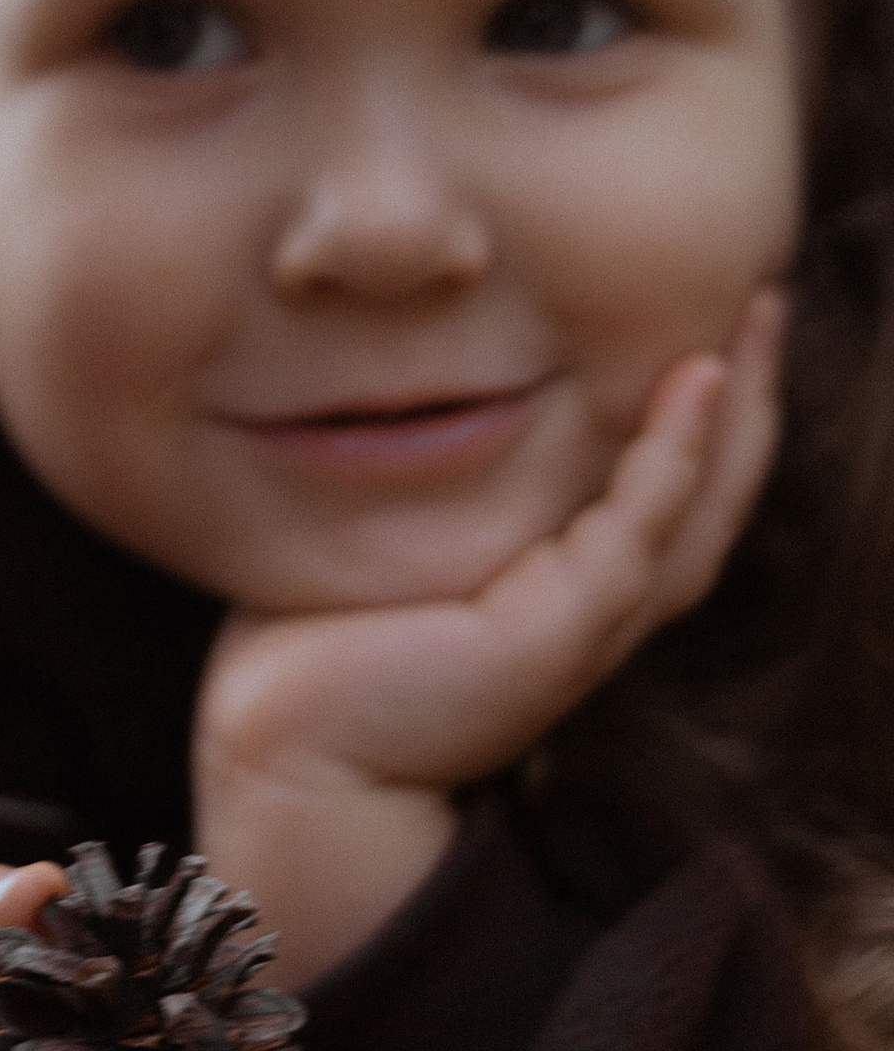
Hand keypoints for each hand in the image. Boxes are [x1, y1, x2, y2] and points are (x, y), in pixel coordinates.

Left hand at [195, 291, 784, 985]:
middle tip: (765, 294)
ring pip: (700, 505)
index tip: (713, 315)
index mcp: (567, 591)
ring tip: (756, 315)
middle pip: (712, 493)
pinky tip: (694, 379)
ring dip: (738, 407)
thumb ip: (419, 488)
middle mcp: (597, 609)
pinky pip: (639, 527)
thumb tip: (386, 395)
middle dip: (748, 393)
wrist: (285, 755)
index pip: (669, 491)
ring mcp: (587, 624)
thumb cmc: (312, 651)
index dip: (705, 411)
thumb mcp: (388, 546)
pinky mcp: (560, 632)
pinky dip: (673, 453)